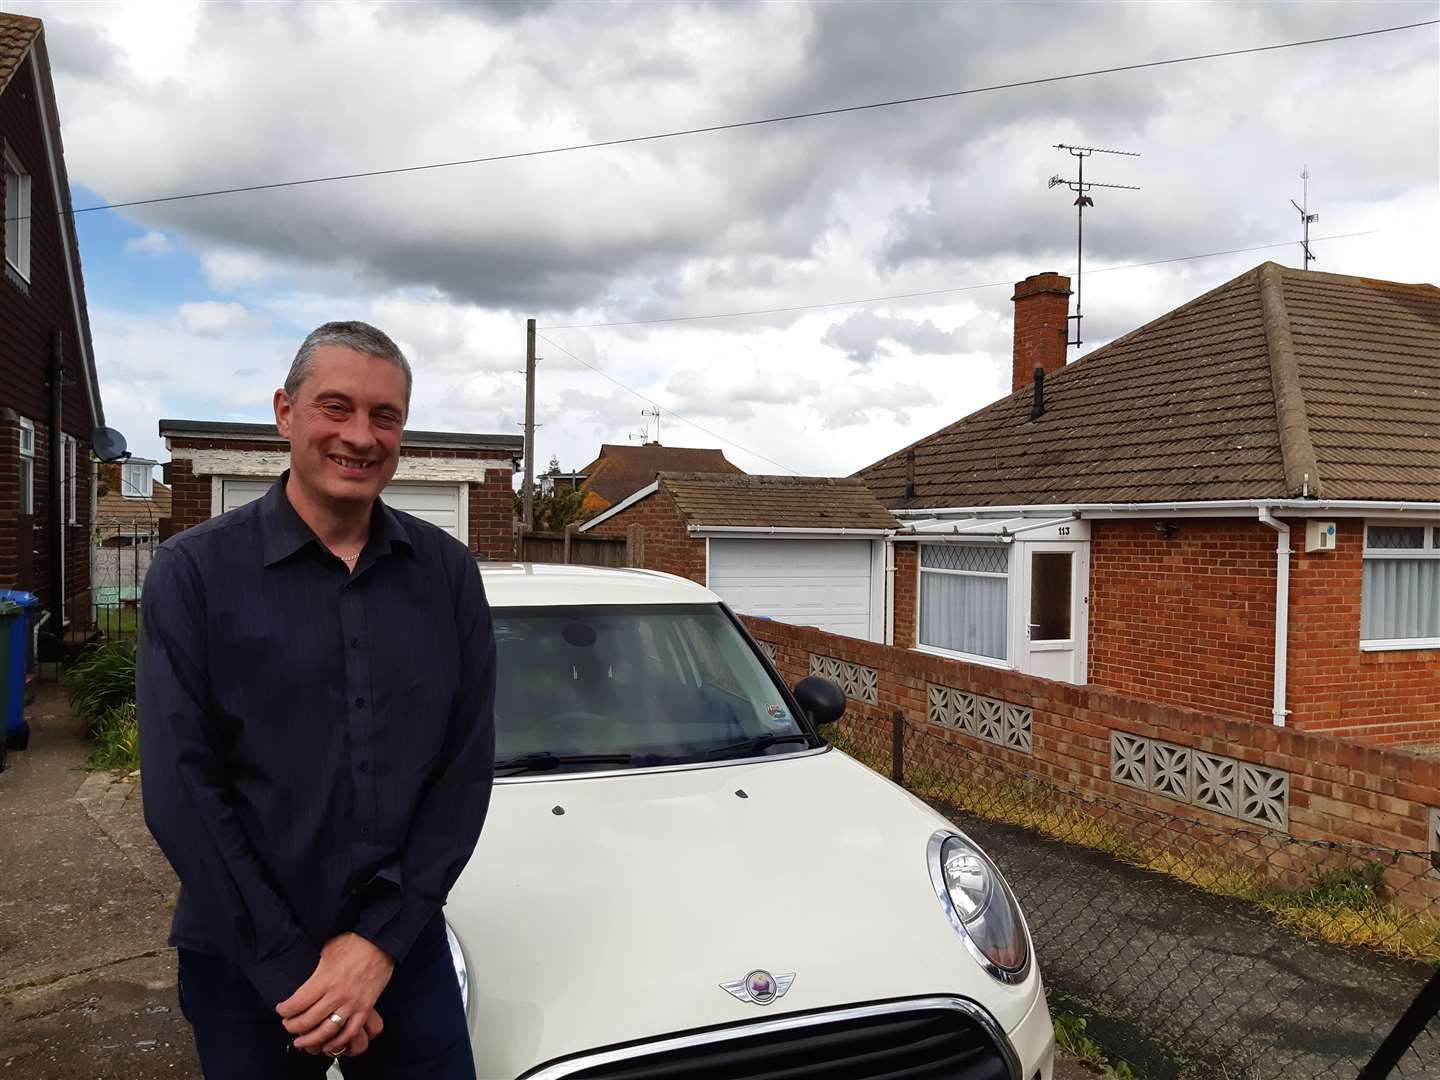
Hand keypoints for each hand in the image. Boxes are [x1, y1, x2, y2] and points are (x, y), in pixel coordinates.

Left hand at [276, 933, 394, 1055]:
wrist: (381, 943)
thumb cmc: (353, 942)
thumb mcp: (327, 949)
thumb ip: (314, 966)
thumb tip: (300, 972)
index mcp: (324, 979)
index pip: (296, 1004)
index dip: (284, 1010)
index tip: (281, 1009)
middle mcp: (337, 995)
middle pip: (307, 1021)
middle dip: (292, 1026)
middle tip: (287, 1025)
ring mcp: (352, 1004)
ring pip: (327, 1032)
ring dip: (310, 1040)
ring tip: (301, 1041)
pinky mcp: (365, 1008)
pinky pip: (350, 1032)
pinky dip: (337, 1042)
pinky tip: (327, 1044)